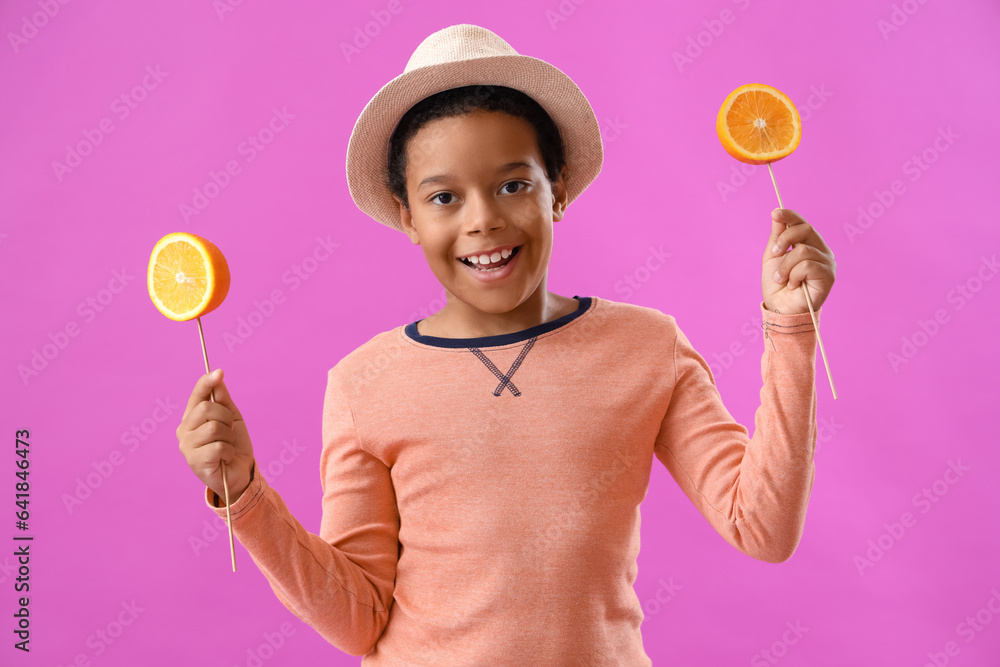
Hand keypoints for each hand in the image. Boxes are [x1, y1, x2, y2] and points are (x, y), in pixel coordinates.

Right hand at [177, 369, 254, 504]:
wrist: (240, 473)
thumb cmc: (234, 444)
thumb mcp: (232, 418)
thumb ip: (223, 399)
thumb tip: (217, 376)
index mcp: (192, 417)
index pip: (197, 395)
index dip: (206, 383)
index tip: (219, 372)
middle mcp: (184, 430)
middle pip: (206, 409)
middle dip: (226, 418)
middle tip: (230, 431)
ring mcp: (187, 446)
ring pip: (214, 427)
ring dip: (229, 436)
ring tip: (227, 445)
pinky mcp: (194, 461)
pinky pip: (218, 446)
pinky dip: (229, 451)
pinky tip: (225, 458)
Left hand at [762, 208, 835, 314]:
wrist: (780, 308)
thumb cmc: (777, 284)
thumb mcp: (773, 256)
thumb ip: (777, 236)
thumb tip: (777, 213)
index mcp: (809, 243)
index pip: (802, 223)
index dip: (790, 216)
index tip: (775, 213)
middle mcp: (821, 250)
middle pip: (806, 229)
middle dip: (784, 240)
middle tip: (774, 254)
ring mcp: (827, 262)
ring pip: (803, 250)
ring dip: (785, 266)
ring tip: (781, 278)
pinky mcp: (829, 275)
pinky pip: (807, 266)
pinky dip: (793, 276)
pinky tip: (793, 285)